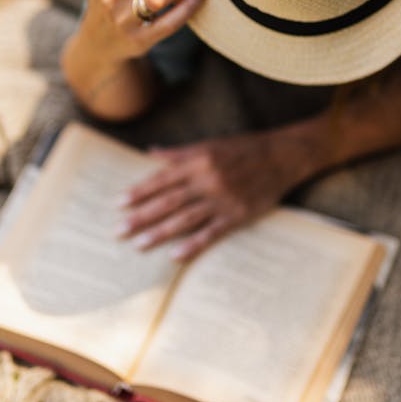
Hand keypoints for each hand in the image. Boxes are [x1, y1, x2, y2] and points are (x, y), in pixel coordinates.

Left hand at [119, 131, 308, 260]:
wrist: (281, 157)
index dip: (140, 192)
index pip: (162, 179)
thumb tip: (151, 152)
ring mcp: (222, 199)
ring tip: (138, 245)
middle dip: (141, 216)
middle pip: (168, 201)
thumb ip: (179, 153)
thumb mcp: (209, 144)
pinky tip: (174, 256)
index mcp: (198, 161)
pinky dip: (192, 245)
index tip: (119, 204)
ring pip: (185, 219)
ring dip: (159, 233)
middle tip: (119, 230)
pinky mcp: (237, 215)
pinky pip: (211, 233)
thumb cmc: (242, 149)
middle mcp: (207, 180)